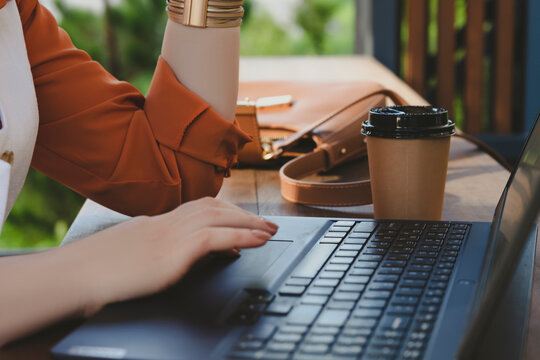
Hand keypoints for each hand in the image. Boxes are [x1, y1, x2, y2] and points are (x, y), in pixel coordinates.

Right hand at [63, 197, 277, 314]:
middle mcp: (166, 223)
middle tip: (268, 222)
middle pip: (214, 208)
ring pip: (219, 218)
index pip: (199, 208)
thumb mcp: (129, 252)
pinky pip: (215, 237)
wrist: (73, 276)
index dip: (226, 211)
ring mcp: (169, 235)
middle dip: (244, 214)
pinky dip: (241, 236)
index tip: (244, 219)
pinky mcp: (171, 252)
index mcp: (156, 222)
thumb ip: (154, 247)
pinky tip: (258, 240)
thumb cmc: (95, 270)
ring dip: (250, 223)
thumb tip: (176, 252)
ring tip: (271, 230)